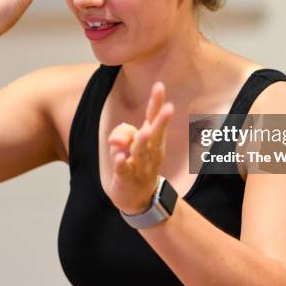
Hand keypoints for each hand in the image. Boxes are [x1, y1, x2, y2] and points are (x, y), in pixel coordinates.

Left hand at [106, 82, 174, 213]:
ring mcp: (141, 166)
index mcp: (152, 139)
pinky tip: (119, 157)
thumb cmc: (134, 164)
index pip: (154, 117)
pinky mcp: (128, 179)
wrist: (138, 199)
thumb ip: (123, 134)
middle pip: (156, 134)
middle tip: (169, 108)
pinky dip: (122, 163)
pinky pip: (125, 170)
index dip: (157, 102)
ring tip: (144, 132)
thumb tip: (117, 138)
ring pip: (141, 152)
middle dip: (161, 121)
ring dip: (142, 142)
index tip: (159, 86)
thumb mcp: (128, 145)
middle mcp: (151, 151)